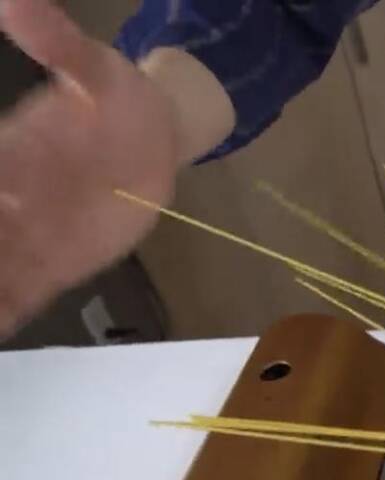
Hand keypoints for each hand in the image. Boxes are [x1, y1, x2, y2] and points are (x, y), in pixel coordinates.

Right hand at [0, 0, 179, 337]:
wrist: (158, 136)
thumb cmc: (118, 99)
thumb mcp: (94, 67)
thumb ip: (56, 43)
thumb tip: (16, 1)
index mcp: (5, 153)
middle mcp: (6, 199)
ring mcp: (29, 235)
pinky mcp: (58, 263)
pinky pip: (24, 292)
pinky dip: (7, 311)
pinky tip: (2, 331)